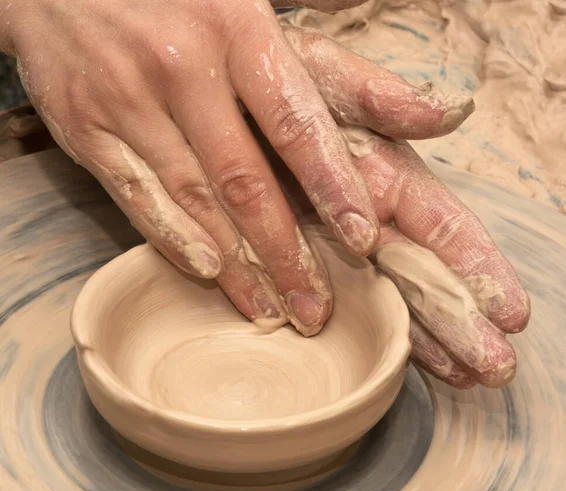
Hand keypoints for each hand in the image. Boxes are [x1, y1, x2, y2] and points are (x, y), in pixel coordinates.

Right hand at [1, 0, 388, 337]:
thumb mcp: (267, 20)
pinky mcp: (87, 129)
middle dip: (285, 254)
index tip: (362, 240)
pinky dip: (173, 241)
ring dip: (237, 265)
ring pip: (193, 200)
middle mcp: (184, 67)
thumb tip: (444, 114)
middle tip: (314, 311)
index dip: (331, 186)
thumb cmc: (187, 4)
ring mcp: (129, 99)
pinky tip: (208, 275)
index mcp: (240, 30)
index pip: (296, 123)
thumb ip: (355, 78)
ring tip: (272, 312)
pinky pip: (136, 197)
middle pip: (245, 181)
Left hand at [280, 26, 530, 387]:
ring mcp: (335, 248)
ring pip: (392, 300)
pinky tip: (404, 365)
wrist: (210, 103)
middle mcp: (368, 219)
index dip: (477, 266)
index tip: (511, 310)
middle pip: (424, 276)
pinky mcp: (298, 265)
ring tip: (468, 376)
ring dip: (430, 340)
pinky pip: (341, 307)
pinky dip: (374, 335)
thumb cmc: (269, 86)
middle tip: (497, 366)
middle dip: (463, 321)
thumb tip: (452, 112)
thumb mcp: (321, 78)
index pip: (442, 226)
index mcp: (383, 176)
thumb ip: (378, 98)